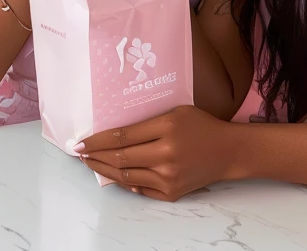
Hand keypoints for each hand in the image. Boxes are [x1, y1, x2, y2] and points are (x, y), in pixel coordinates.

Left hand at [76, 105, 237, 199]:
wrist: (227, 152)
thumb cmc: (201, 126)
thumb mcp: (175, 113)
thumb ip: (147, 123)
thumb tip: (115, 134)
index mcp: (167, 128)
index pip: (123, 136)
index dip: (98, 140)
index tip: (81, 142)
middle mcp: (166, 155)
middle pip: (120, 158)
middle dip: (95, 156)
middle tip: (79, 154)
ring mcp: (168, 177)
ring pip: (126, 176)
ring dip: (104, 170)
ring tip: (90, 164)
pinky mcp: (171, 193)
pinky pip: (140, 189)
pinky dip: (124, 182)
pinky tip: (114, 174)